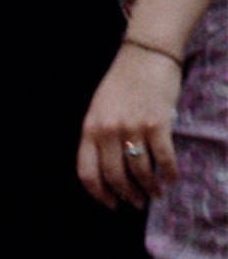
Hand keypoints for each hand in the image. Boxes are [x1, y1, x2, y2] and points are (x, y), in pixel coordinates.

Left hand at [79, 41, 181, 205]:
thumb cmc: (122, 83)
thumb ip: (99, 137)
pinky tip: (171, 178)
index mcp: (89, 130)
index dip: (99, 194)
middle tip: (136, 203)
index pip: (87, 173)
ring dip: (148, 187)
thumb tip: (109, 169)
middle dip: (126, 194)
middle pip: (114, 176)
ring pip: (139, 170)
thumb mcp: (98, 110)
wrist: (146, 55)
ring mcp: (133, 128)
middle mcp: (108, 132)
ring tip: (154, 194)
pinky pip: (163, 156)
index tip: (110, 203)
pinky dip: (168, 171)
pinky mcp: (157, 123)